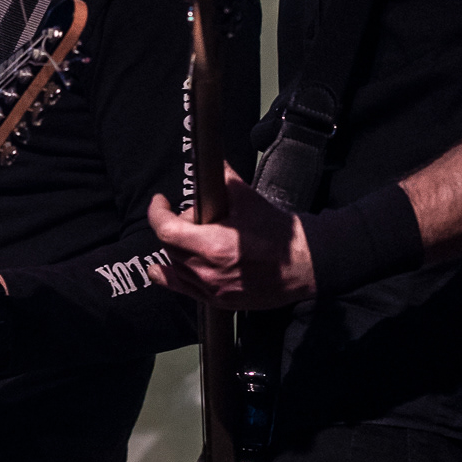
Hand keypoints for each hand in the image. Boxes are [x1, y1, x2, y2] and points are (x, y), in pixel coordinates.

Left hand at [145, 168, 316, 310]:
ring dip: (175, 248)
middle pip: (170, 246)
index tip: (161, 202)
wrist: (303, 265)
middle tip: (194, 216)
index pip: (166, 230)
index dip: (158, 212)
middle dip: (175, 226)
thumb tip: (210, 161)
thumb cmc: (279, 235)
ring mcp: (211, 289)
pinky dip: (168, 276)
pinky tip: (160, 269)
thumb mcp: (249, 200)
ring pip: (174, 266)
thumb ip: (223, 180)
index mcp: (213, 245)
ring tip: (193, 236)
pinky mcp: (217, 300)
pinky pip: (182, 289)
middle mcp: (208, 271)